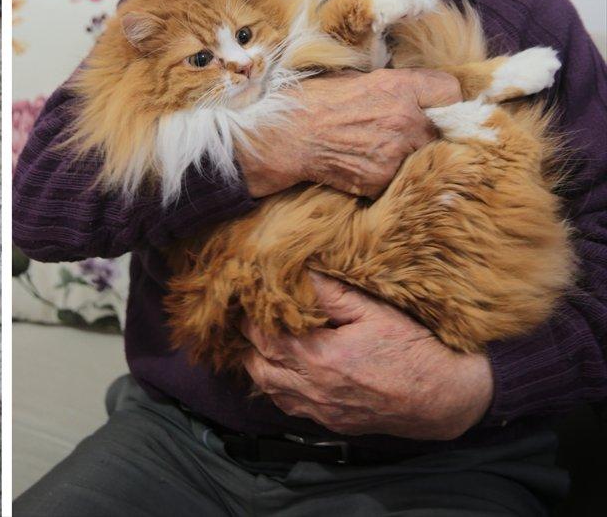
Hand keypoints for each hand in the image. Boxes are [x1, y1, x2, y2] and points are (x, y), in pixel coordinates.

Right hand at [237, 68, 460, 197]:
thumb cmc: (309, 101)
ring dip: (412, 155)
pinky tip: (368, 165)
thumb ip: (386, 83)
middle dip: (429, 130)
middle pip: (444, 128)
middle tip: (407, 132)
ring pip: (426, 156)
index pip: (450, 90)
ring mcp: (395, 153)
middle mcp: (404, 119)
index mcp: (397, 87)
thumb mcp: (350, 77)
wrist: (282, 137)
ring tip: (385, 150)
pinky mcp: (381, 180)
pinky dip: (388, 175)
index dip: (442, 98)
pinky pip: (400, 178)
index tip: (433, 104)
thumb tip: (407, 88)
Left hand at [242, 273, 492, 439]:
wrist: (446, 398)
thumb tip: (303, 271)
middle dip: (249, 340)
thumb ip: (333, 294)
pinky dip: (279, 388)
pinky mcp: (332, 423)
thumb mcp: (374, 312)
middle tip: (250, 318)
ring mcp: (322, 410)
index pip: (264, 335)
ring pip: (269, 389)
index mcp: (320, 356)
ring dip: (260, 365)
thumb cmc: (413, 350)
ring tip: (263, 342)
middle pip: (258, 364)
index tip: (249, 298)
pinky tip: (285, 371)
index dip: (251, 315)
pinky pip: (290, 407)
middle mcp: (314, 387)